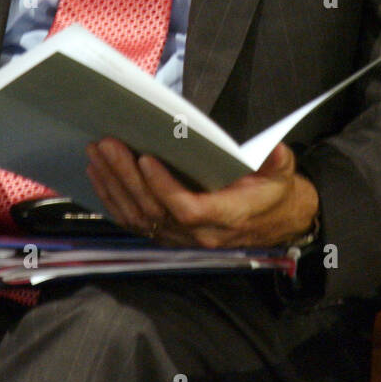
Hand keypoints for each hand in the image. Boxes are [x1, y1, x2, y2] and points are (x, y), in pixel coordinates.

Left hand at [85, 137, 319, 248]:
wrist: (274, 221)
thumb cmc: (274, 192)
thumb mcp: (284, 174)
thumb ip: (277, 163)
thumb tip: (274, 150)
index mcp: (226, 216)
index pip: (188, 208)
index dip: (163, 187)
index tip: (146, 159)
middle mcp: (199, 233)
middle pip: (153, 210)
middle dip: (126, 176)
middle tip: (108, 144)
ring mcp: (180, 237)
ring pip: (138, 217)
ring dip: (113, 185)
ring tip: (97, 153)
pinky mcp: (168, 235)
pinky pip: (134, 222)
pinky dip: (112, 199)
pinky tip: (99, 175)